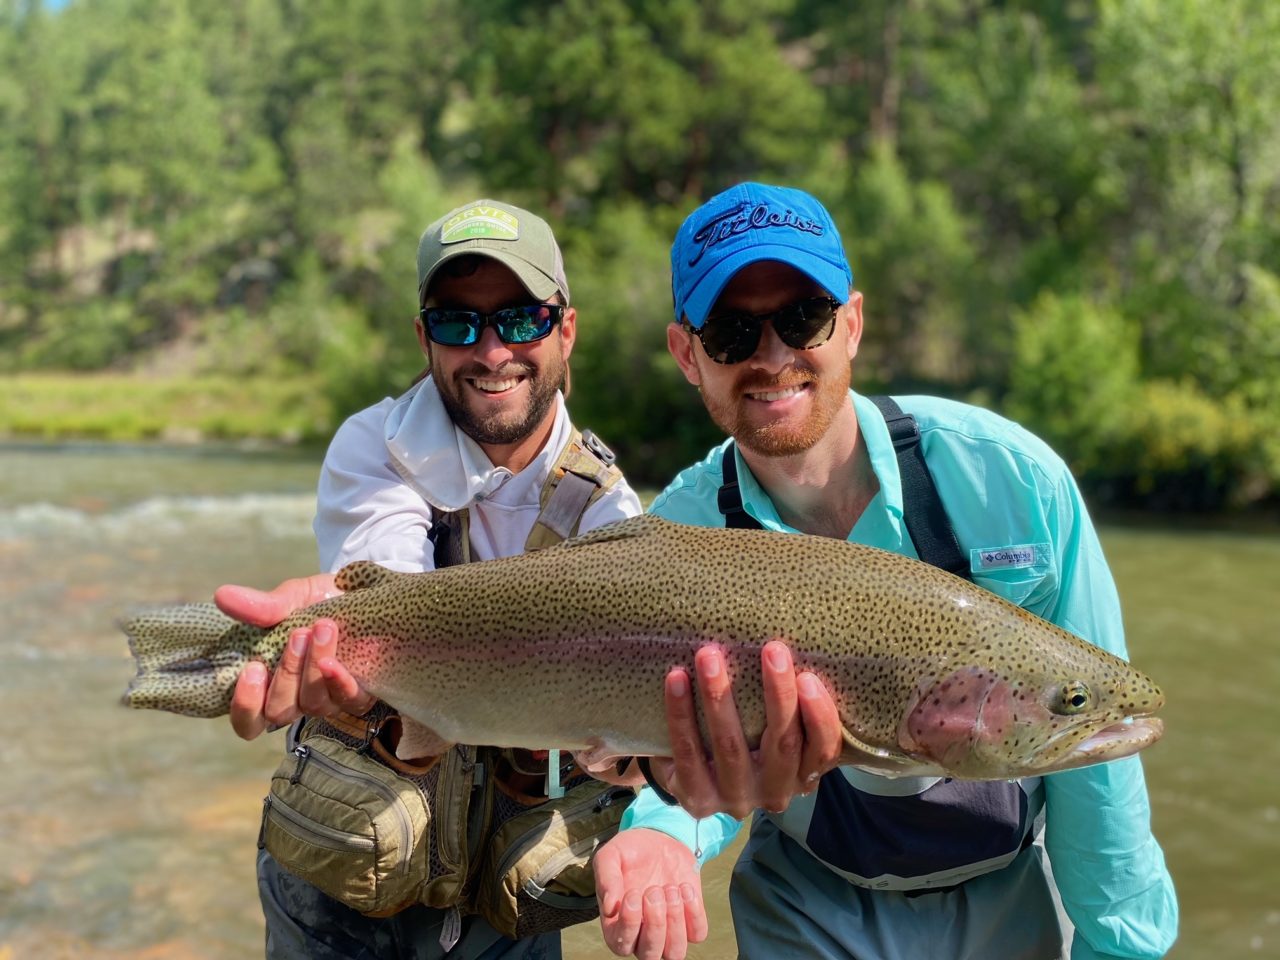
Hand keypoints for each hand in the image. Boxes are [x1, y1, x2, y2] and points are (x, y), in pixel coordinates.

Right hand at [214, 574, 375, 739]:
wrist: (363, 594)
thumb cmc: (319, 602)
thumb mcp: (291, 598)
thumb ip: (262, 607)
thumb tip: (222, 595)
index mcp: (270, 684)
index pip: (248, 720)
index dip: (245, 705)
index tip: (252, 668)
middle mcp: (297, 699)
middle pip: (279, 712)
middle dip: (286, 674)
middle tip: (297, 634)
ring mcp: (328, 700)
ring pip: (313, 705)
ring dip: (313, 669)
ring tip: (322, 629)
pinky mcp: (359, 694)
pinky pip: (348, 701)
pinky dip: (339, 682)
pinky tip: (334, 662)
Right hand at [595, 829, 706, 959]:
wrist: (658, 839)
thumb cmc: (629, 852)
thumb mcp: (610, 856)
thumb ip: (606, 879)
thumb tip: (611, 908)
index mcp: (616, 926)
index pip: (620, 945)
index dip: (629, 922)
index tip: (633, 892)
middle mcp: (641, 936)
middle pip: (650, 955)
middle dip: (655, 923)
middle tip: (654, 889)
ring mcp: (667, 931)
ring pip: (674, 953)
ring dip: (675, 922)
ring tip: (671, 890)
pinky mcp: (689, 921)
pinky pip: (697, 934)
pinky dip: (694, 913)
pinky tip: (684, 887)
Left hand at [650, 640, 843, 818]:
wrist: (696, 780)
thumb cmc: (748, 738)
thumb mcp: (774, 729)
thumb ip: (789, 703)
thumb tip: (788, 643)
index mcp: (804, 773)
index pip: (823, 750)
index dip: (819, 716)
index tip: (808, 676)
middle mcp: (775, 792)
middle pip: (783, 743)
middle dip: (778, 693)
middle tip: (772, 648)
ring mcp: (736, 798)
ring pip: (730, 746)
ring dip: (719, 696)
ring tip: (709, 655)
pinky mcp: (698, 799)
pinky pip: (687, 753)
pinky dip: (680, 713)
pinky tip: (676, 679)